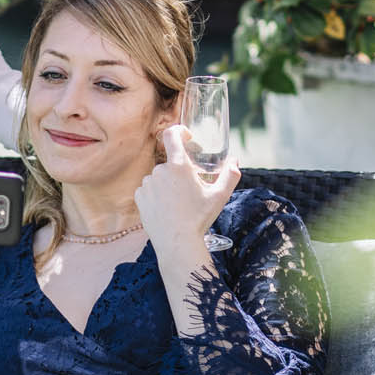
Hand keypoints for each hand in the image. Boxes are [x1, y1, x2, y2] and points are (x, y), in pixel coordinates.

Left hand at [135, 124, 239, 252]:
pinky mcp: (139, 197)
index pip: (172, 135)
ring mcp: (147, 184)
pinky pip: (149, 189)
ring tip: (178, 204)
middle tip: (190, 190)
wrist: (177, 243)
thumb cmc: (199, 218)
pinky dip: (156, 195)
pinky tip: (166, 209)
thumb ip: (230, 175)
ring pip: (159, 177)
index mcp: (178, 166)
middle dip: (180, 172)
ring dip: (168, 184)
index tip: (186, 137)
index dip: (179, 131)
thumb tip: (235, 161)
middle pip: (171, 163)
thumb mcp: (219, 197)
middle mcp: (160, 171)